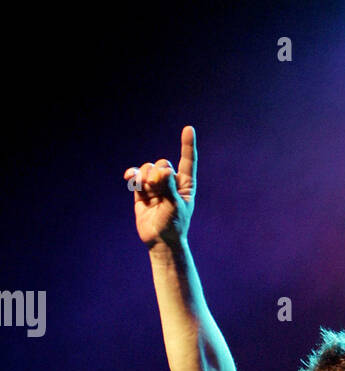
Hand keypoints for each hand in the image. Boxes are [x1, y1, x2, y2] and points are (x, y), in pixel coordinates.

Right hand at [124, 124, 196, 250]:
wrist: (160, 241)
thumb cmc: (174, 225)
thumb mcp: (175, 206)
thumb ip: (169, 187)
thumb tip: (163, 170)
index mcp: (185, 184)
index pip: (188, 161)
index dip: (187, 145)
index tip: (188, 128)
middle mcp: (171, 182)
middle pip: (162, 163)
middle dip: (157, 172)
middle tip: (155, 186)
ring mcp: (156, 186)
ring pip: (148, 169)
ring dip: (145, 176)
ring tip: (146, 188)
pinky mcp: (142, 192)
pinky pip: (136, 177)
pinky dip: (133, 176)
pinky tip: (129, 177)